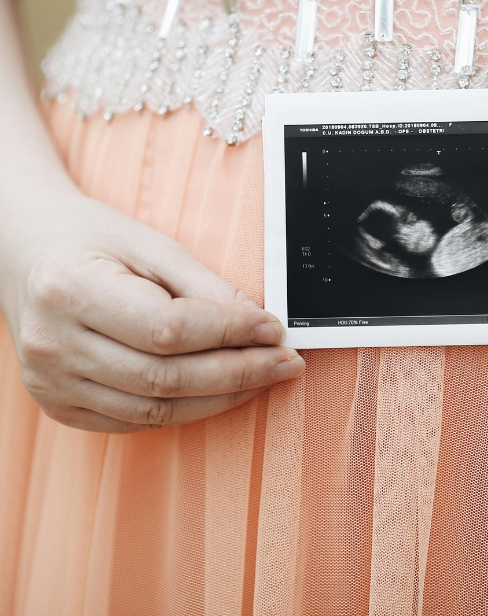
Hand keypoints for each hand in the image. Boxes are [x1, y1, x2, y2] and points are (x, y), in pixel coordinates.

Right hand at [0, 190, 303, 432]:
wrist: (29, 251)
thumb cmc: (91, 240)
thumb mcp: (151, 244)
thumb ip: (203, 286)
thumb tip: (257, 323)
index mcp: (69, 290)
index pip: (168, 328)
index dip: (230, 333)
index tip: (273, 329)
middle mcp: (53, 343)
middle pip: (165, 378)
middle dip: (239, 372)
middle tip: (285, 362)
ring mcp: (51, 382)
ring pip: (155, 410)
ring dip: (221, 398)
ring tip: (263, 378)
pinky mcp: (60, 405)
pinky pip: (135, 421)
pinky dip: (186, 409)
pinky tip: (219, 391)